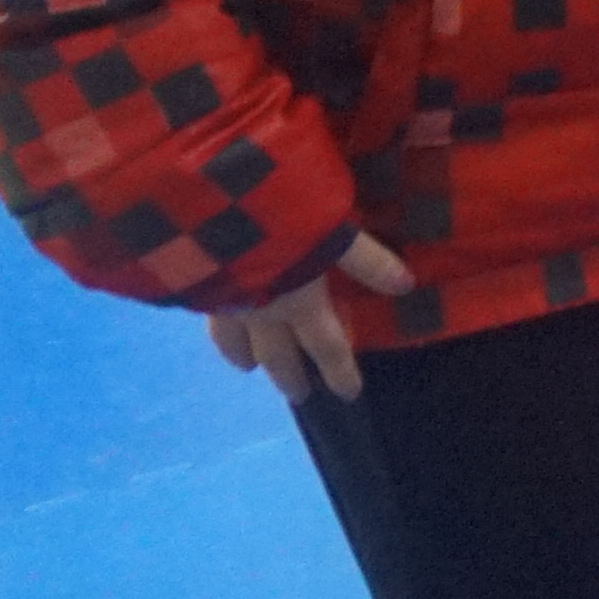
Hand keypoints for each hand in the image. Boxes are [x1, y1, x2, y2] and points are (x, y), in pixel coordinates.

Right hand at [209, 230, 418, 404]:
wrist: (206, 202)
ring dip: (244, 356)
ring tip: (248, 366)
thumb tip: (406, 286)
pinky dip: (216, 329)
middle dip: (289, 377)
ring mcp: (221, 300)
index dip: (339, 372)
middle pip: (276, 353)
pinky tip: (214, 320)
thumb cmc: (277, 214)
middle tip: (298, 396)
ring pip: (232, 340)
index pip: (326, 346)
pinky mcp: (193, 284)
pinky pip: (206, 318)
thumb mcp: (332, 229)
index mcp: (297, 301)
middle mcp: (259, 310)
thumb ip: (366, 259)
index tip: (348, 395)